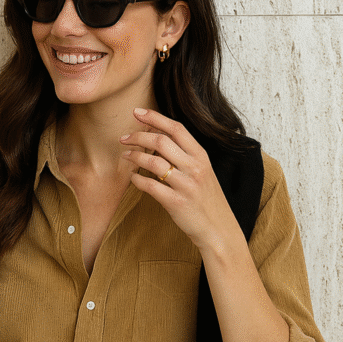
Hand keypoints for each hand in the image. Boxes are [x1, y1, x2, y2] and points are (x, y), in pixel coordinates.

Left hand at [120, 108, 241, 253]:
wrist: (218, 229)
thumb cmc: (206, 199)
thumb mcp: (202, 171)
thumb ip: (185, 155)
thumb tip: (158, 137)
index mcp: (201, 156)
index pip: (176, 128)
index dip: (155, 117)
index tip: (137, 112)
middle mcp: (195, 167)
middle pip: (161, 141)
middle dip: (138, 136)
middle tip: (123, 137)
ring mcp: (186, 185)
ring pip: (153, 162)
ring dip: (135, 156)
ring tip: (125, 155)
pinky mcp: (176, 202)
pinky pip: (150, 186)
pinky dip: (137, 180)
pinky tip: (133, 178)